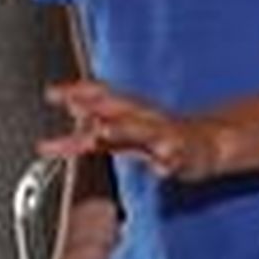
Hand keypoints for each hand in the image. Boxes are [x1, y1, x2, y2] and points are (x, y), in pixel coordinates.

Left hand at [41, 78, 224, 179]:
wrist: (208, 145)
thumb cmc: (164, 137)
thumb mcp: (125, 129)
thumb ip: (95, 123)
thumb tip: (70, 107)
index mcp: (130, 111)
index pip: (100, 97)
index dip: (75, 93)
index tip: (51, 94)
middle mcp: (145, 119)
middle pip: (118, 107)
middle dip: (95, 105)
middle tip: (72, 104)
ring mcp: (164, 136)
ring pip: (143, 131)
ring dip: (123, 129)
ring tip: (103, 132)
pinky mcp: (183, 155)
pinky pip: (174, 159)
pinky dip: (166, 161)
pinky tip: (161, 166)